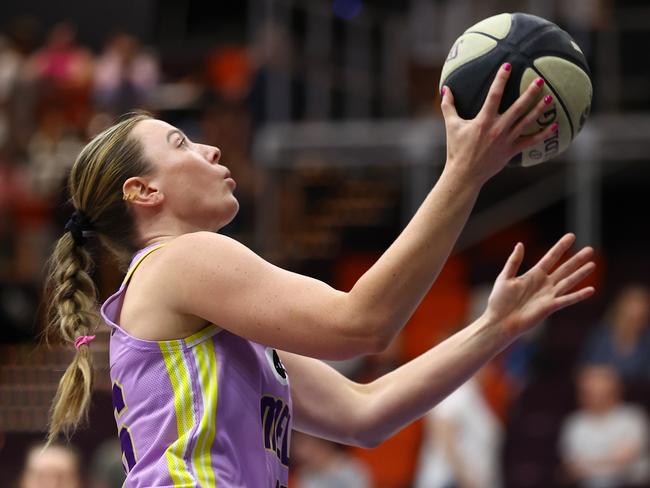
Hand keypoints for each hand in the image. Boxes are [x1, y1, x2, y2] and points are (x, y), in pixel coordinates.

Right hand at [441, 63, 556, 184]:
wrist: (464, 174)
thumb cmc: (456, 149)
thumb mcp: (450, 126)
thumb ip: (448, 106)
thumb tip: (445, 89)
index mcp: (483, 120)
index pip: (494, 95)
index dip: (501, 79)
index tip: (508, 66)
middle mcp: (497, 128)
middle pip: (518, 107)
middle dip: (529, 93)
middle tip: (540, 80)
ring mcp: (506, 140)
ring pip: (526, 122)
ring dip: (539, 110)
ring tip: (550, 99)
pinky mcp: (511, 151)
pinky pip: (530, 141)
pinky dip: (543, 134)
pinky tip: (555, 126)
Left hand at [485, 233, 594, 338]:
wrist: (499, 321)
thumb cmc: (499, 300)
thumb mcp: (505, 277)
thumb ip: (514, 261)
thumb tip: (520, 244)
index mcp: (533, 275)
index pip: (551, 257)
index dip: (561, 247)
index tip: (571, 236)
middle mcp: (544, 284)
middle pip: (564, 268)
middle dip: (577, 259)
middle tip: (590, 249)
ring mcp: (548, 295)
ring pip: (569, 281)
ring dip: (581, 273)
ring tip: (593, 264)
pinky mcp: (550, 307)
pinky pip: (567, 299)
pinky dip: (579, 295)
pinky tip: (591, 290)